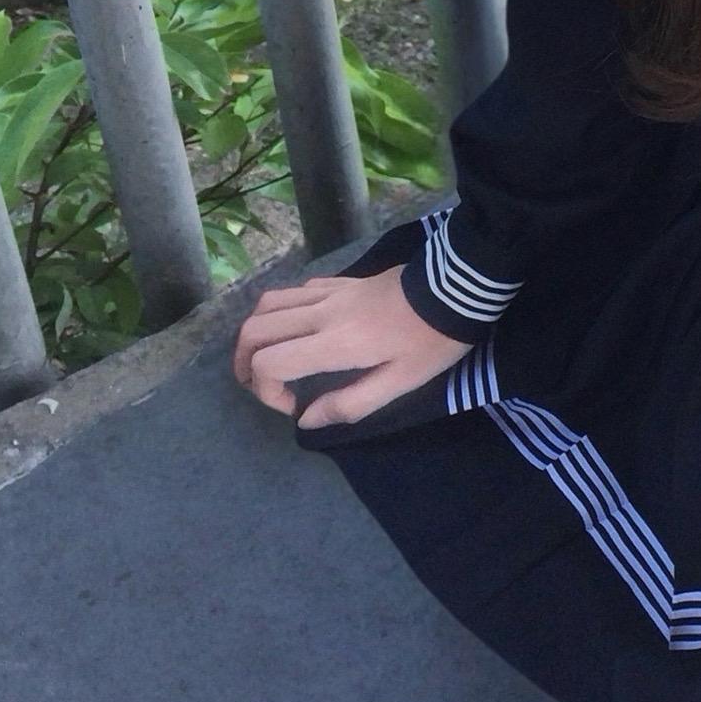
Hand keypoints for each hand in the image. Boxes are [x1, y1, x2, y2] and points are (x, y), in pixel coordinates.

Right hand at [232, 266, 471, 430]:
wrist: (456, 289)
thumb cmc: (431, 341)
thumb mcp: (400, 384)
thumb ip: (349, 404)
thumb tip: (306, 421)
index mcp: (335, 342)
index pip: (269, 362)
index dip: (266, 391)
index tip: (293, 406)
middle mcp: (322, 313)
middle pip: (254, 329)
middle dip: (244, 364)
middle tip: (263, 388)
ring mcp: (329, 291)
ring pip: (267, 304)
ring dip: (255, 334)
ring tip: (267, 360)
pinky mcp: (340, 281)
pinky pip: (294, 291)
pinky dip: (281, 312)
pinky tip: (299, 332)